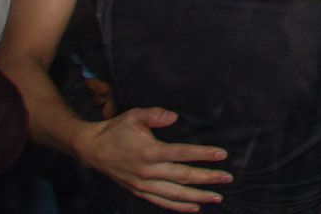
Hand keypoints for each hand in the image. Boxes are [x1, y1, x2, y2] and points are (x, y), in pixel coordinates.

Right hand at [75, 108, 230, 212]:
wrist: (93, 149)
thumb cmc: (116, 130)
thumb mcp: (134, 116)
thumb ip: (154, 115)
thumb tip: (173, 116)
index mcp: (149, 151)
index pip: (181, 153)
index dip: (203, 154)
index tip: (222, 154)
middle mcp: (148, 171)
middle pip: (183, 176)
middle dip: (207, 178)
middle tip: (228, 178)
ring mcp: (143, 184)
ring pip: (175, 194)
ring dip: (198, 196)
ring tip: (217, 197)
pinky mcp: (139, 191)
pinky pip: (162, 202)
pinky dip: (178, 206)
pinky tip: (194, 207)